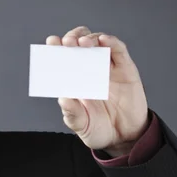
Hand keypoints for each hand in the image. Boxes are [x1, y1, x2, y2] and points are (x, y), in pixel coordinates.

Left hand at [46, 26, 149, 156]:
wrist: (126, 137)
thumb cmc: (100, 130)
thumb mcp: (83, 126)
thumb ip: (73, 114)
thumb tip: (64, 99)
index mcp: (74, 80)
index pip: (63, 59)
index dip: (56, 48)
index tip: (51, 42)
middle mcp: (89, 70)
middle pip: (78, 44)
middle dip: (71, 39)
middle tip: (67, 43)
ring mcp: (108, 67)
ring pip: (97, 42)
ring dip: (88, 38)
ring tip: (82, 43)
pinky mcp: (125, 68)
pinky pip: (119, 50)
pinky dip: (111, 41)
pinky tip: (103, 40)